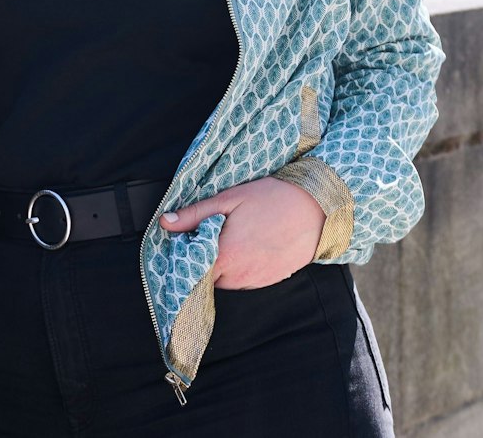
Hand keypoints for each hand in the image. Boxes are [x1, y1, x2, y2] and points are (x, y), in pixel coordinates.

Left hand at [158, 177, 322, 289]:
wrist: (317, 209)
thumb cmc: (273, 199)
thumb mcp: (230, 199)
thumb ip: (195, 215)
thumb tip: (165, 222)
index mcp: (224, 255)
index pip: (189, 268)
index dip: (186, 253)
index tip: (186, 240)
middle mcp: (237, 276)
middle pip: (206, 276)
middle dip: (204, 258)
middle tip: (213, 234)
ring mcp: (254, 282)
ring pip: (224, 280)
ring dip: (222, 265)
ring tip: (234, 238)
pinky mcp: (268, 282)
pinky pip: (243, 281)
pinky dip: (240, 268)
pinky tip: (250, 246)